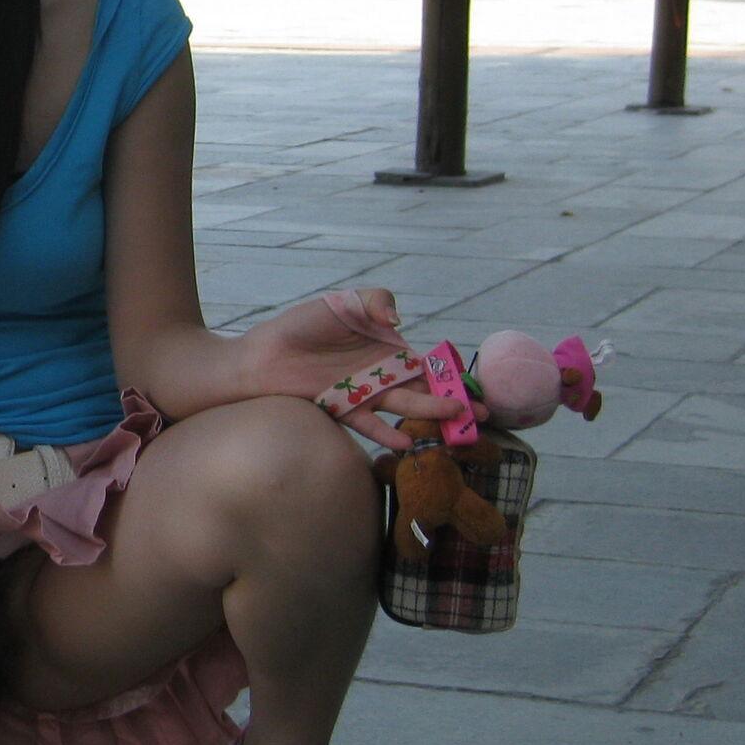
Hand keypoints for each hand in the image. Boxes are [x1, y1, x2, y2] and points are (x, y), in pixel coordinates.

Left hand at [241, 288, 467, 451]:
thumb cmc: (303, 326)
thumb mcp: (343, 304)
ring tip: (453, 426)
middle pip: (423, 389)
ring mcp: (362, 394)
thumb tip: (397, 319)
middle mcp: (380, 375)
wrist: (262, 355)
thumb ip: (375, 302)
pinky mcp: (341, 409)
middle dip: (452, 402)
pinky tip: (405, 443)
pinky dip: (385, 433)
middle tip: (482, 416)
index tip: (476, 387)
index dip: (451, 375)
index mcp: (387, 350)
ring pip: (402, 406)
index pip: (426, 365)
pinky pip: (368, 423)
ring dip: (427, 415)